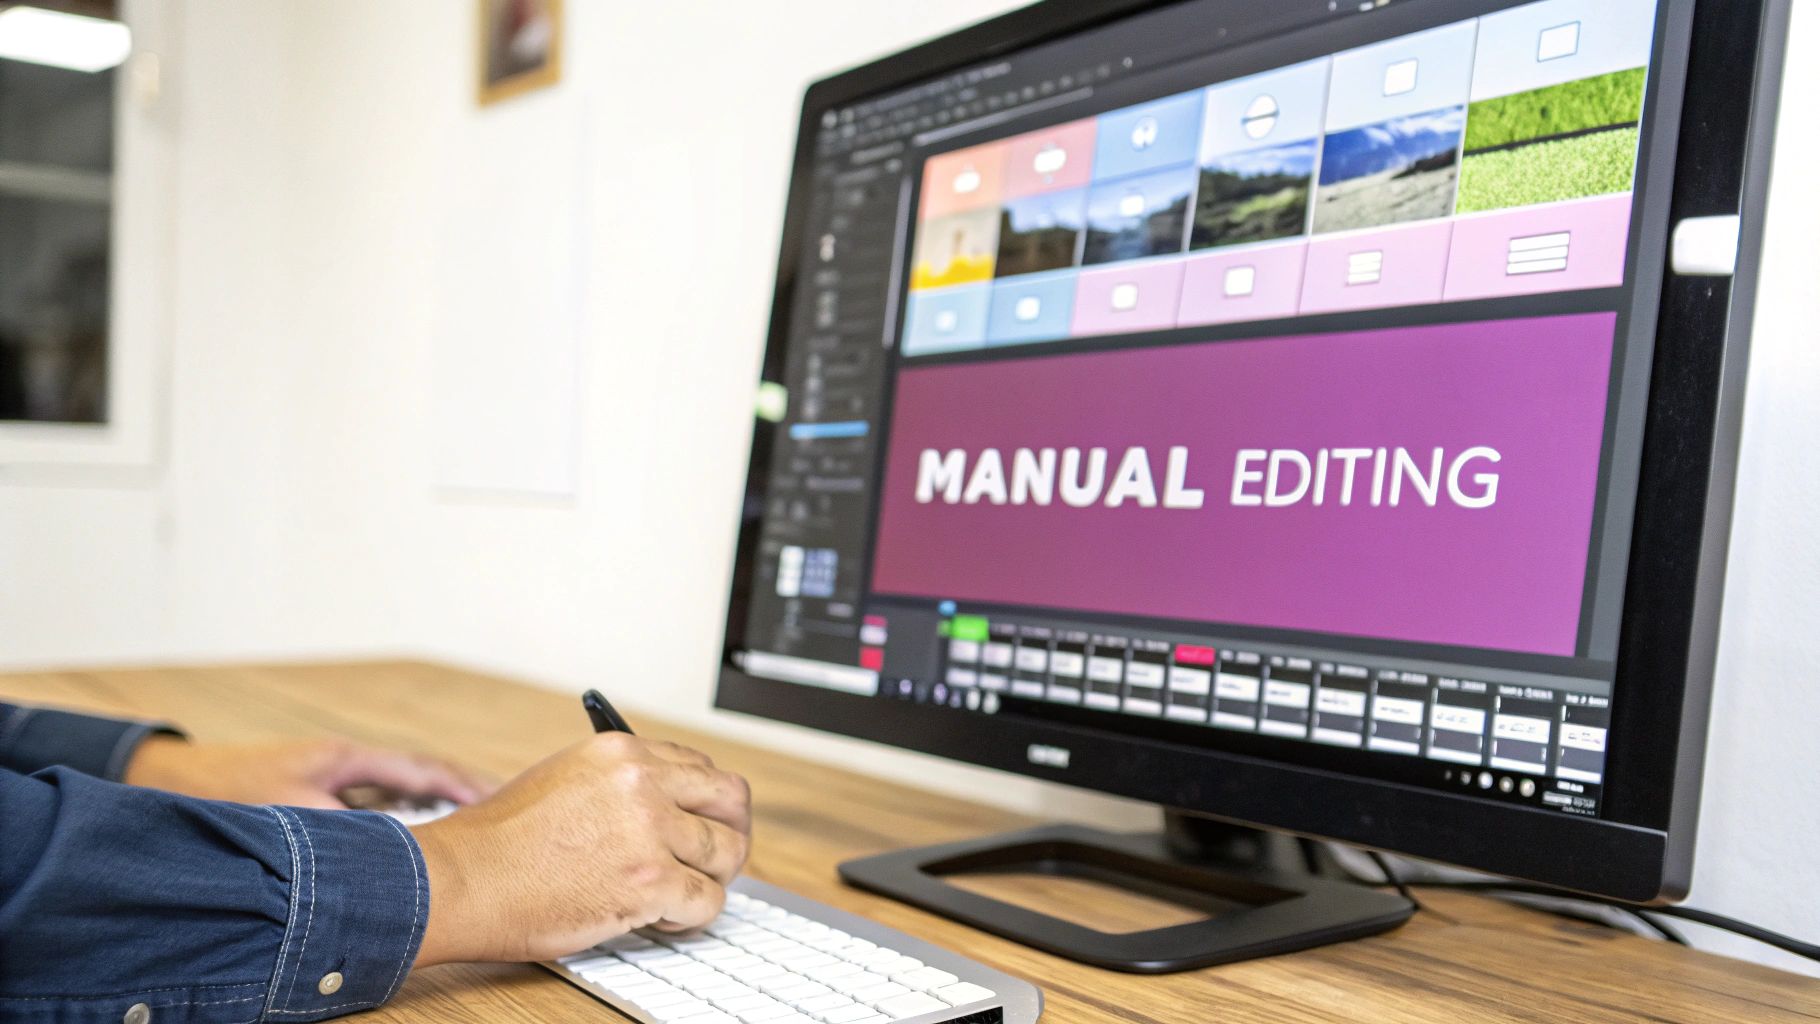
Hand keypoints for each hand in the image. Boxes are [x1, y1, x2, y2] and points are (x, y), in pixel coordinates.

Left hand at [124, 736, 494, 808]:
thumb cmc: (229, 789)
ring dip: (432, 807)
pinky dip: (401, 820)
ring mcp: (334, 778)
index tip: (500, 800)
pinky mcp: (319, 796)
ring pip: (398, 792)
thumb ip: (344, 831)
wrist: (177, 782)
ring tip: (467, 826)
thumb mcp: (292, 811)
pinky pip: (375, 806)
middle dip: (460, 791)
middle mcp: (347, 763)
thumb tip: (388, 853)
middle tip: (500, 810)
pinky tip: (408, 841)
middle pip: (419, 776)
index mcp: (349, 757)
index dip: (464, 786)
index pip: (423, 769)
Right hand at [409, 731, 751, 965]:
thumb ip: (619, 784)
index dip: (705, 802)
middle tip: (715, 858)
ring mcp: (650, 832)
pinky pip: (708, 901)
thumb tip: (663, 805)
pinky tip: (661, 918)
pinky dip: (692, 917)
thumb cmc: (499, 841)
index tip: (701, 822)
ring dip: (710, 878)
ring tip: (677, 894)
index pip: (699, 767)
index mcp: (622, 753)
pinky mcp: (650, 883)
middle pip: (731, 799)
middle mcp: (643, 783)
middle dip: (730, 830)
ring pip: (728, 852)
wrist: (463, 880)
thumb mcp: (564, 780)